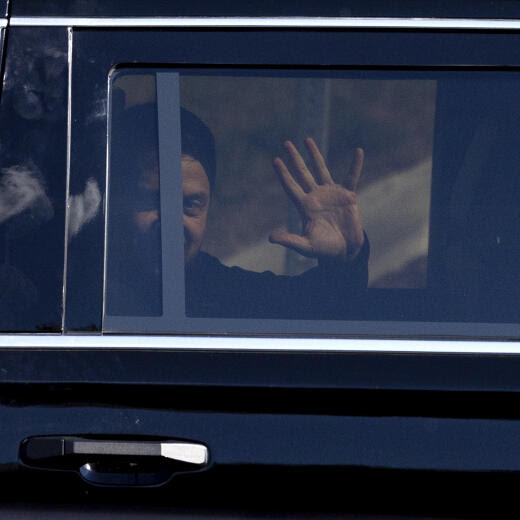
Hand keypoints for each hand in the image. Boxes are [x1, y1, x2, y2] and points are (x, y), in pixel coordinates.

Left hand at [269, 138, 364, 262]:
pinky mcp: (347, 196)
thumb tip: (270, 238)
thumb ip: (289, 241)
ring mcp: (331, 194)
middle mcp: (315, 196)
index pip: (291, 186)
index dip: (283, 174)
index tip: (275, 160)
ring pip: (321, 169)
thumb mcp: (305, 246)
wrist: (345, 252)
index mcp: (304, 206)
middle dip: (294, 158)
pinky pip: (352, 176)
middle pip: (302, 173)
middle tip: (286, 143)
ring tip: (307, 139)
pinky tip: (358, 151)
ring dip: (314, 155)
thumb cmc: (323, 250)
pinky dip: (355, 165)